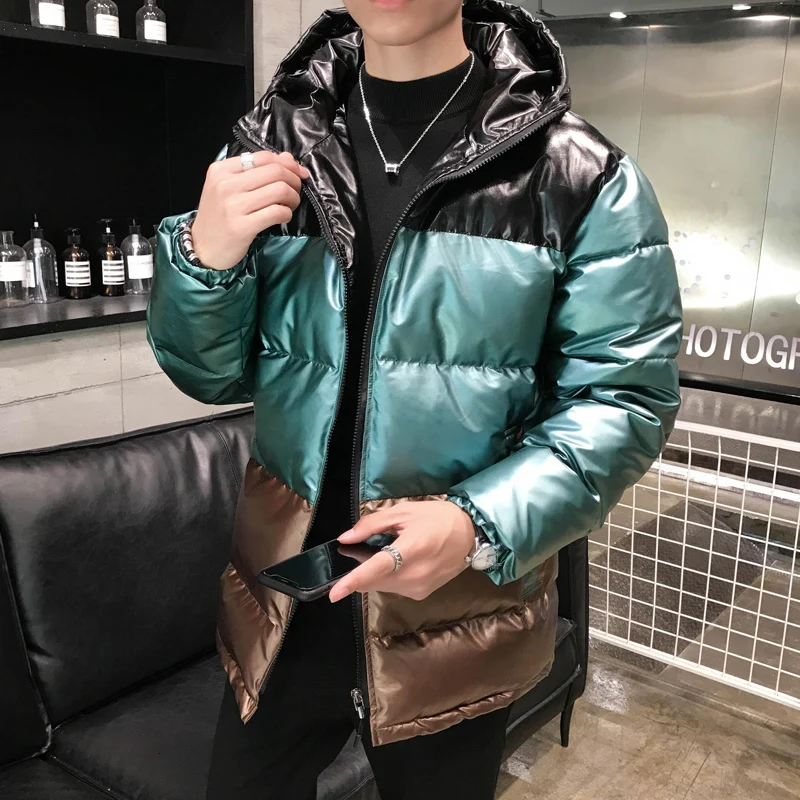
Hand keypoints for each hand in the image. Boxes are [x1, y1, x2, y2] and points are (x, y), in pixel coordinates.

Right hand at [192, 151, 308, 270]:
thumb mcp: (229, 188)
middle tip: (295, 192)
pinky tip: (282, 217)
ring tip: (289, 205)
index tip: (298, 174)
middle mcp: (225, 184)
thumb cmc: (218, 217)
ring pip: (279, 190)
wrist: (203, 248)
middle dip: (294, 181)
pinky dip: (286, 214)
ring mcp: (233, 206)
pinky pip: (277, 212)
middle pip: (275, 172)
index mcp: (221, 170)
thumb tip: (288, 159)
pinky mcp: (242, 227)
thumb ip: (256, 172)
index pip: (263, 157)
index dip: (287, 164)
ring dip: (293, 198)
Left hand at [328, 501, 475, 602]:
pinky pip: (395, 588)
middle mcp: (415, 574)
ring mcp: (419, 588)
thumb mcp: (404, 511)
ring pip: (383, 586)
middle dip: (362, 571)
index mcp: (412, 549)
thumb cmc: (437, 518)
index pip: (377, 568)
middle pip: (375, 581)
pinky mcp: (422, 594)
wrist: (471, 533)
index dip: (353, 581)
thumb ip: (372, 524)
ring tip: (389, 553)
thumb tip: (346, 538)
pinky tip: (400, 563)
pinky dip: (389, 578)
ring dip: (376, 574)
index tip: (334, 593)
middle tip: (366, 551)